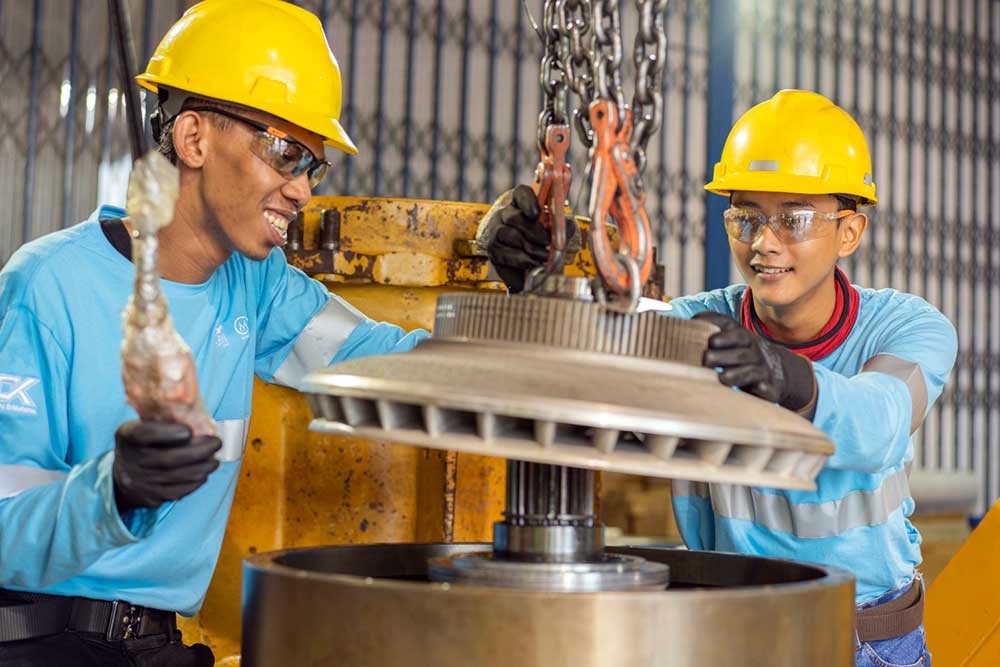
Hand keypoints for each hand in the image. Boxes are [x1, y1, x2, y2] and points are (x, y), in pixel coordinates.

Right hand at [113, 420, 220, 512]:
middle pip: (170, 458)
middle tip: (217, 443)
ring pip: (179, 477)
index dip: (170, 433)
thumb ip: (164, 422)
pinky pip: (179, 491)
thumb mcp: (142, 427)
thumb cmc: (141, 444)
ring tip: (215, 460)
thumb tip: (200, 422)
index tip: (189, 431)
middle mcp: (131, 461)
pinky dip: (196, 481)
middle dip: (200, 451)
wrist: (119, 477)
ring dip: (203, 467)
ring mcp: (140, 482)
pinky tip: (204, 473)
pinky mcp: (150, 498)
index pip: (147, 434)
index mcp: (128, 436)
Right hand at [477, 185, 575, 292]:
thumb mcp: (556, 230)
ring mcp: (496, 231)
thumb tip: (566, 227)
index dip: (528, 202)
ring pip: (508, 235)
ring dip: (529, 247)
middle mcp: (505, 213)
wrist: (530, 264)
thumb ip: (562, 226)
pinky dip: (521, 260)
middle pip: (513, 216)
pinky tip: (533, 263)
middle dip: (533, 231)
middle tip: (547, 242)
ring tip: (544, 256)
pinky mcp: (493, 250)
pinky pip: (504, 253)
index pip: (521, 194)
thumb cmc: (543, 241)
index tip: (536, 214)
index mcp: (522, 202)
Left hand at [693, 312, 816, 414]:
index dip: (722, 333)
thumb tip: (685, 324)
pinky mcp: (770, 388)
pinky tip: (758, 388)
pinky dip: (764, 389)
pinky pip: (769, 388)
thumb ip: (710, 330)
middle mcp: (754, 351)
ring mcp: (763, 369)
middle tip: (706, 359)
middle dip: (723, 356)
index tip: (709, 339)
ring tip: (723, 378)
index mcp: (742, 338)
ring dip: (738, 374)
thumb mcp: (731, 339)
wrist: (778, 370)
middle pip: (740, 353)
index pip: (734, 331)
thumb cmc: (742, 354)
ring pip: (752, 371)